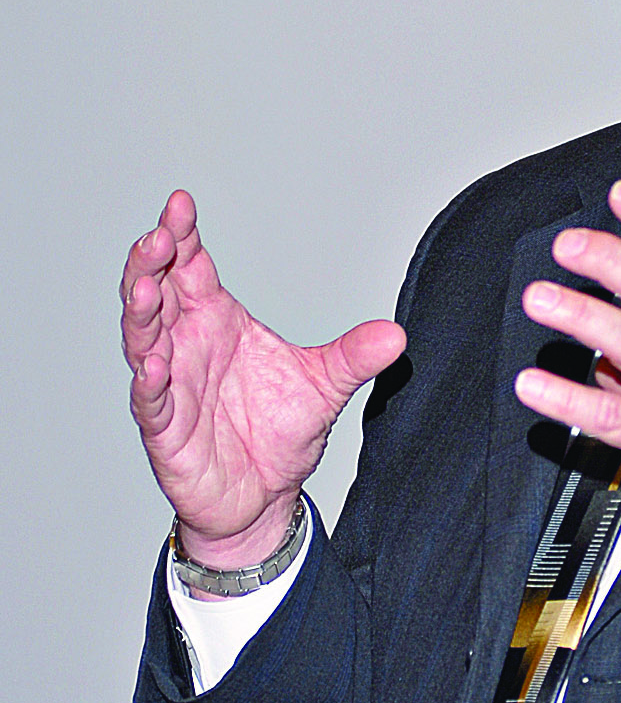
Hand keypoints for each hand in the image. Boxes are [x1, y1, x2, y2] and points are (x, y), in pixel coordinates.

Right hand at [121, 190, 406, 567]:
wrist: (265, 498)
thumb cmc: (279, 434)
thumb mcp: (324, 387)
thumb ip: (354, 357)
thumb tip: (397, 335)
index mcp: (217, 321)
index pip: (191, 266)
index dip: (182, 235)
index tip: (181, 204)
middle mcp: (186, 346)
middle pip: (156, 291)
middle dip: (151, 261)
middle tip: (158, 235)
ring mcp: (170, 386)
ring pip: (141, 338)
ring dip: (141, 312)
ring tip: (147, 286)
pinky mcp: (166, 430)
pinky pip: (151, 402)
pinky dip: (149, 382)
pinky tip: (152, 363)